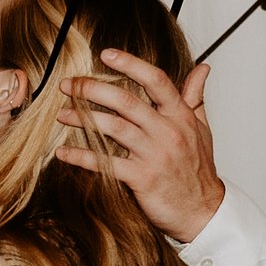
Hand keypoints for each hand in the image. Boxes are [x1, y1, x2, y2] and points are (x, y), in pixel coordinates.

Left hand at [62, 50, 223, 241]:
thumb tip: (202, 68)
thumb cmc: (198, 169)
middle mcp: (168, 132)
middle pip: (127, 101)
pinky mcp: (142, 178)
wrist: (202, 211)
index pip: (156, 81)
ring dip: (83, 119)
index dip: (131, 64)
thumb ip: (195, 97)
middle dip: (93, 89)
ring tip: (62, 114)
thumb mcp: (201, 129)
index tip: (106, 54)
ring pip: (114, 128)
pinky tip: (63, 153)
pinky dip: (82, 157)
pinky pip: (106, 163)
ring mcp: (155, 155)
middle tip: (70, 84)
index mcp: (181, 116)